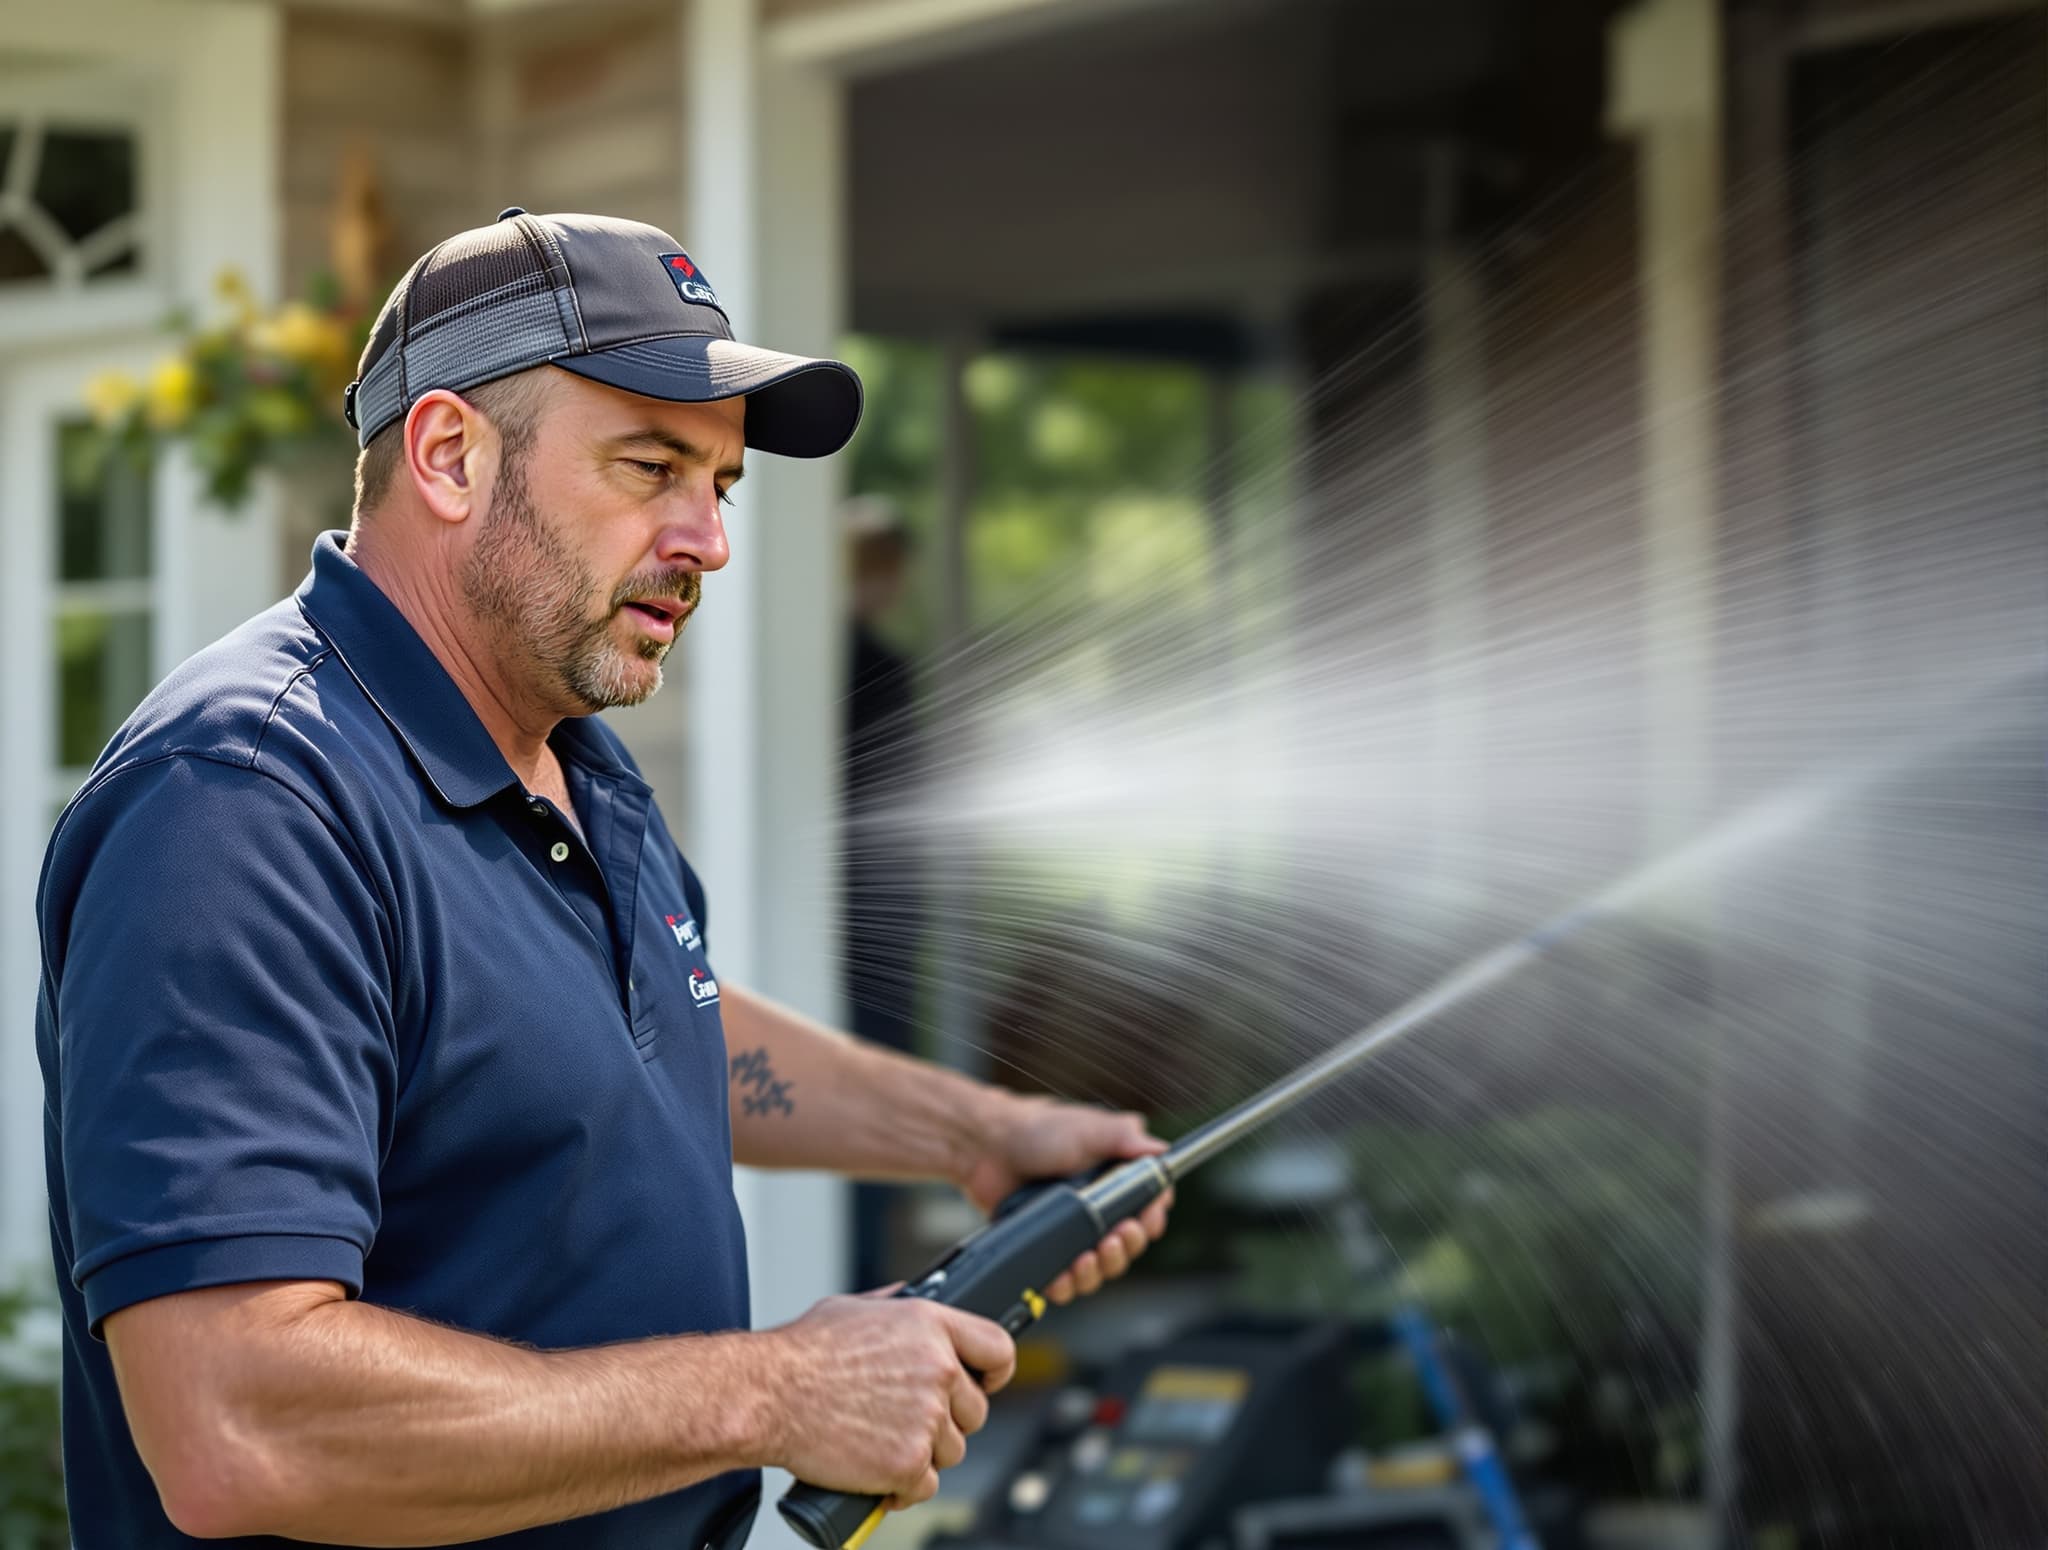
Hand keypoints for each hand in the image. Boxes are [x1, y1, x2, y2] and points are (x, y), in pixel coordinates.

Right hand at [757, 1290, 1015, 1507]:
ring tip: (883, 1443)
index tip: (986, 1383)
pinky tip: (880, 1477)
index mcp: (930, 1325)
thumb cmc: (802, 1353)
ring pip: (952, 1451)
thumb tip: (914, 1309)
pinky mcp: (908, 1461)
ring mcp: (926, 1417)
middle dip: (947, 1421)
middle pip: (975, 1410)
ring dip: (923, 1454)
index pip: (997, 1348)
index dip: (995, 1371)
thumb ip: (897, 1311)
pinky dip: (904, 1488)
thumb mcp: (856, 1308)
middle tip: (908, 1421)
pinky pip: (925, 1485)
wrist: (768, 1395)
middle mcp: (937, 1368)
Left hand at [959, 1094, 1175, 1306]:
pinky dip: (1067, 1284)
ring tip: (1086, 1258)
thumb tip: (1160, 1151)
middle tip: (1113, 1239)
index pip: (1149, 1209)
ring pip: (1100, 1268)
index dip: (1150, 1221)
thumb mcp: (1089, 1128)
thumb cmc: (1036, 1130)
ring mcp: (1073, 1230)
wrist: (986, 1147)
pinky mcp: (1048, 1248)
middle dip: (1125, 1248)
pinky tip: (1062, 1276)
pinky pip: (1065, 1279)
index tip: (1143, 1222)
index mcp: (1115, 1178)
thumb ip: (1126, 1139)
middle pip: (1128, 1245)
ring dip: (1099, 1270)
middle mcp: (1098, 1208)